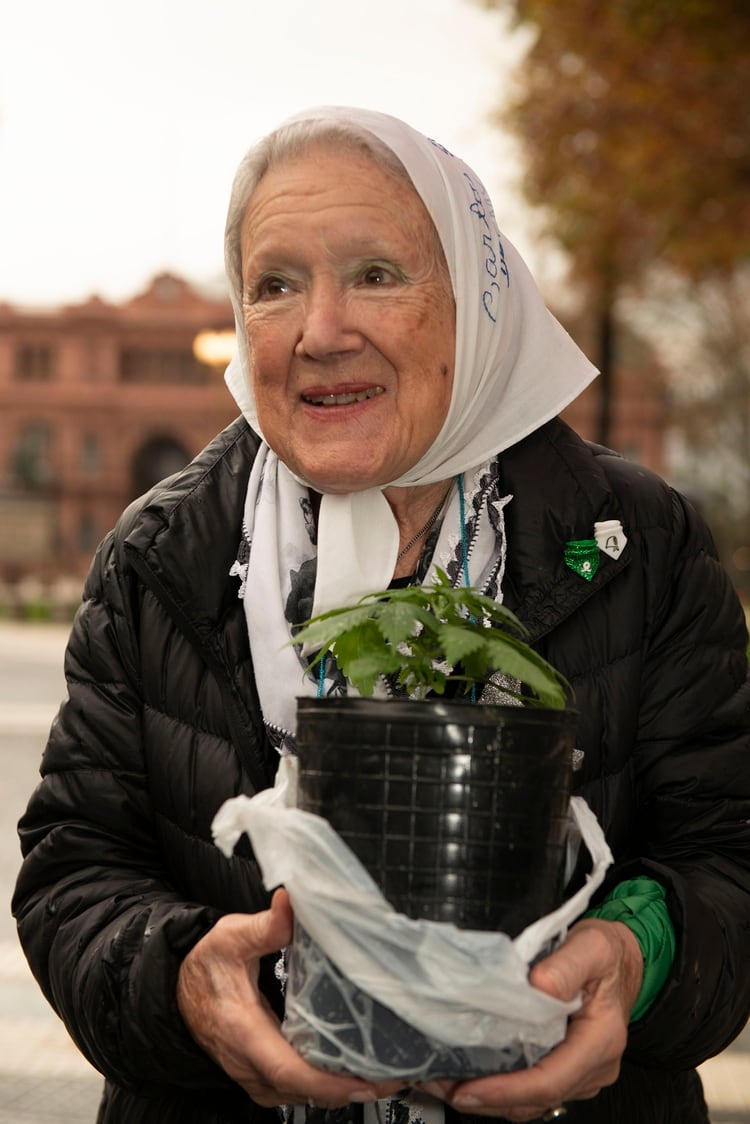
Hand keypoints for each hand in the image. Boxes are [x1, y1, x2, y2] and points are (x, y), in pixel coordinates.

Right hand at [177, 888, 403, 1107]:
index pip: (288, 1070)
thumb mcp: (229, 938)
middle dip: (353, 1087)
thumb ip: (264, 925)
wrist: (179, 993)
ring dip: (346, 1089)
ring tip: (389, 1074)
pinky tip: (358, 1071)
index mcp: (243, 1032)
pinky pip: (301, 1092)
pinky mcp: (263, 1080)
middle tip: (398, 1075)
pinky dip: (331, 1087)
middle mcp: (249, 1065)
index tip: (368, 1080)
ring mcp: (255, 1078)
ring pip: (305, 1096)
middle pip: (305, 1091)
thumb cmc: (206, 967)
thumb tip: (290, 904)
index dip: (330, 1082)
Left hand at [418, 918, 643, 1121]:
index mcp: (600, 1041)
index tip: (470, 1088)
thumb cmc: (608, 954)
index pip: (550, 1081)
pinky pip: (530, 1087)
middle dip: (486, 1097)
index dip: (507, 1090)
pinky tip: (470, 1072)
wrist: (621, 960)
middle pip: (535, 1098)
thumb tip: (539, 987)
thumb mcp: (592, 947)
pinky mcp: (564, 1067)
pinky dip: (499, 1085)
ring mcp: (578, 1072)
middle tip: (442, 1084)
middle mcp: (591, 1066)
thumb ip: (566, 966)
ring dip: (488, 1095)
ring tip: (445, 1080)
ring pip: (530, 1100)